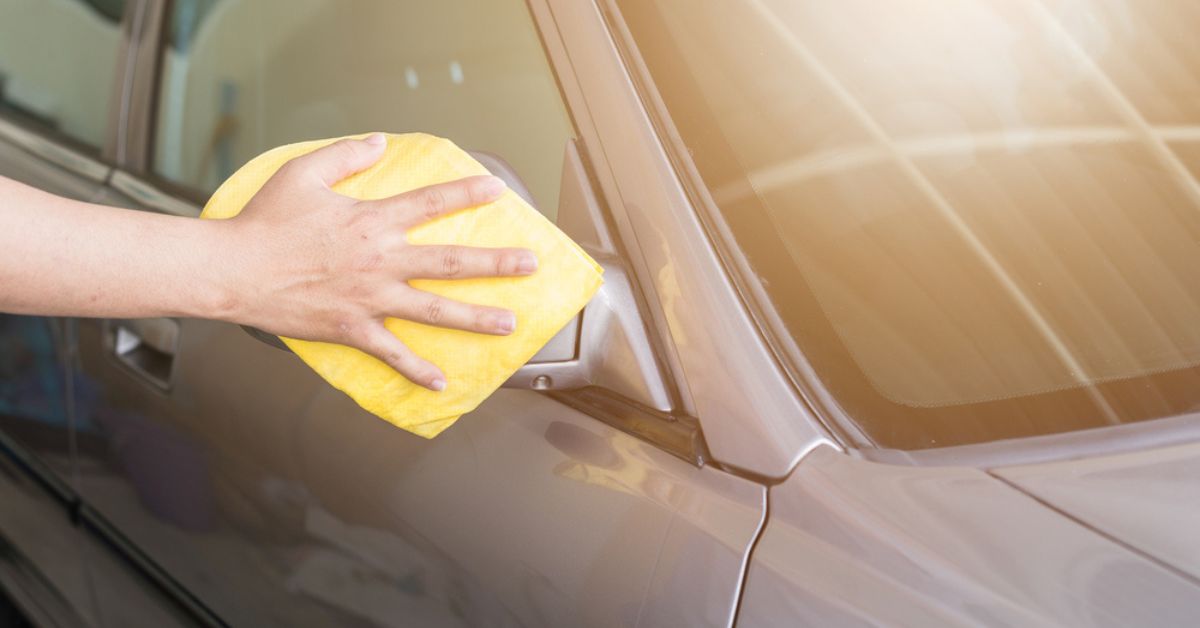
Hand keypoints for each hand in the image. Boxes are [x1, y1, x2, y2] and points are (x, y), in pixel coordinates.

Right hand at [218, 134, 536, 390]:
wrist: (231, 271)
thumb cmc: (263, 221)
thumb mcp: (302, 172)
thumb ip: (347, 155)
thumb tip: (380, 142)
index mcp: (371, 220)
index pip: (431, 202)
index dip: (467, 193)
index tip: (499, 190)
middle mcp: (380, 260)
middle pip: (451, 261)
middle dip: (495, 262)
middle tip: (530, 264)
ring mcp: (370, 298)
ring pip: (435, 309)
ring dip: (475, 318)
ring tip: (509, 325)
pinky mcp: (352, 329)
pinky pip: (392, 353)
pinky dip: (417, 370)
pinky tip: (442, 384)